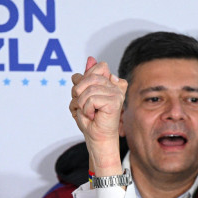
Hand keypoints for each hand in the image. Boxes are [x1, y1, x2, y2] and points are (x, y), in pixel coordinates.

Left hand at [69, 57, 127, 172]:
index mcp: (112, 83)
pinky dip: (86, 109)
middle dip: (79, 91)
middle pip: (91, 76)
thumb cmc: (91, 120)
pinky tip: (92, 116)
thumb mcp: (83, 94)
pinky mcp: (114, 102)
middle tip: (83, 105)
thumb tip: (90, 59)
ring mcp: (117, 94)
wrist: (96, 138)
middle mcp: (117, 87)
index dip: (86, 79)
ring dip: (82, 103)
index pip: (100, 67)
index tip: (86, 94)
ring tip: (87, 112)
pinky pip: (91, 99)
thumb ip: (86, 77)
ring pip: (89, 89)